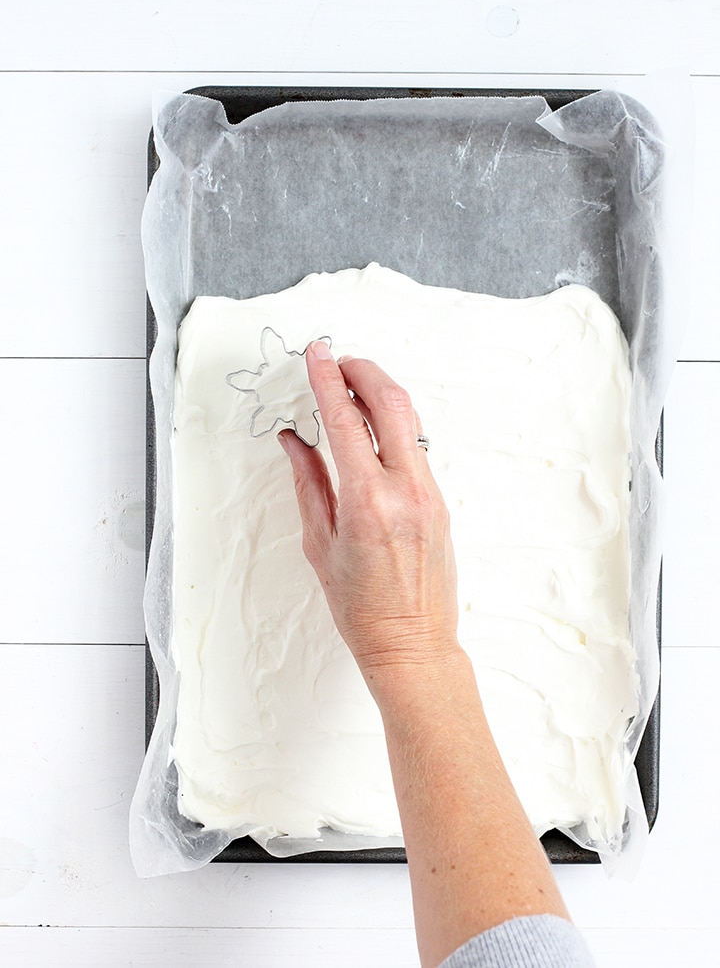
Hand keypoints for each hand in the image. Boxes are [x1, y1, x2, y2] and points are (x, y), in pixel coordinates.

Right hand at [278, 341, 459, 696]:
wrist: (413, 645)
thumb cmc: (360, 609)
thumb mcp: (319, 544)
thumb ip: (308, 482)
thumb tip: (295, 439)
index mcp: (367, 503)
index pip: (346, 421)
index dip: (328, 380)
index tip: (317, 354)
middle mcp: (405, 491)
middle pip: (391, 403)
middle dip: (363, 372)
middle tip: (339, 361)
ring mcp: (429, 495)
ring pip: (410, 421)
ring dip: (381, 394)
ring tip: (352, 387)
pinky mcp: (441, 502)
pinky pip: (417, 448)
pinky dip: (393, 426)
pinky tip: (373, 428)